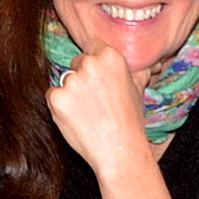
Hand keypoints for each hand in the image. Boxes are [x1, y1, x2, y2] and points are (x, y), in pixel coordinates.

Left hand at [47, 46, 153, 177]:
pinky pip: (52, 97)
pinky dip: (60, 107)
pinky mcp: (56, 98)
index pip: (92, 47)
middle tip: (95, 102)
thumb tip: (145, 65)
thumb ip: (134, 72)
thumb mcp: (138, 90)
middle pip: (76, 63)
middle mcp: (90, 64)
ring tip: (88, 114)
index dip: (94, 62)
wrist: (120, 151)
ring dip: (71, 94)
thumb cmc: (131, 122)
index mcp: (110, 57)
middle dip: (82, 79)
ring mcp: (71, 81)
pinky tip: (77, 120)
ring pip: (64, 81)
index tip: (97, 78)